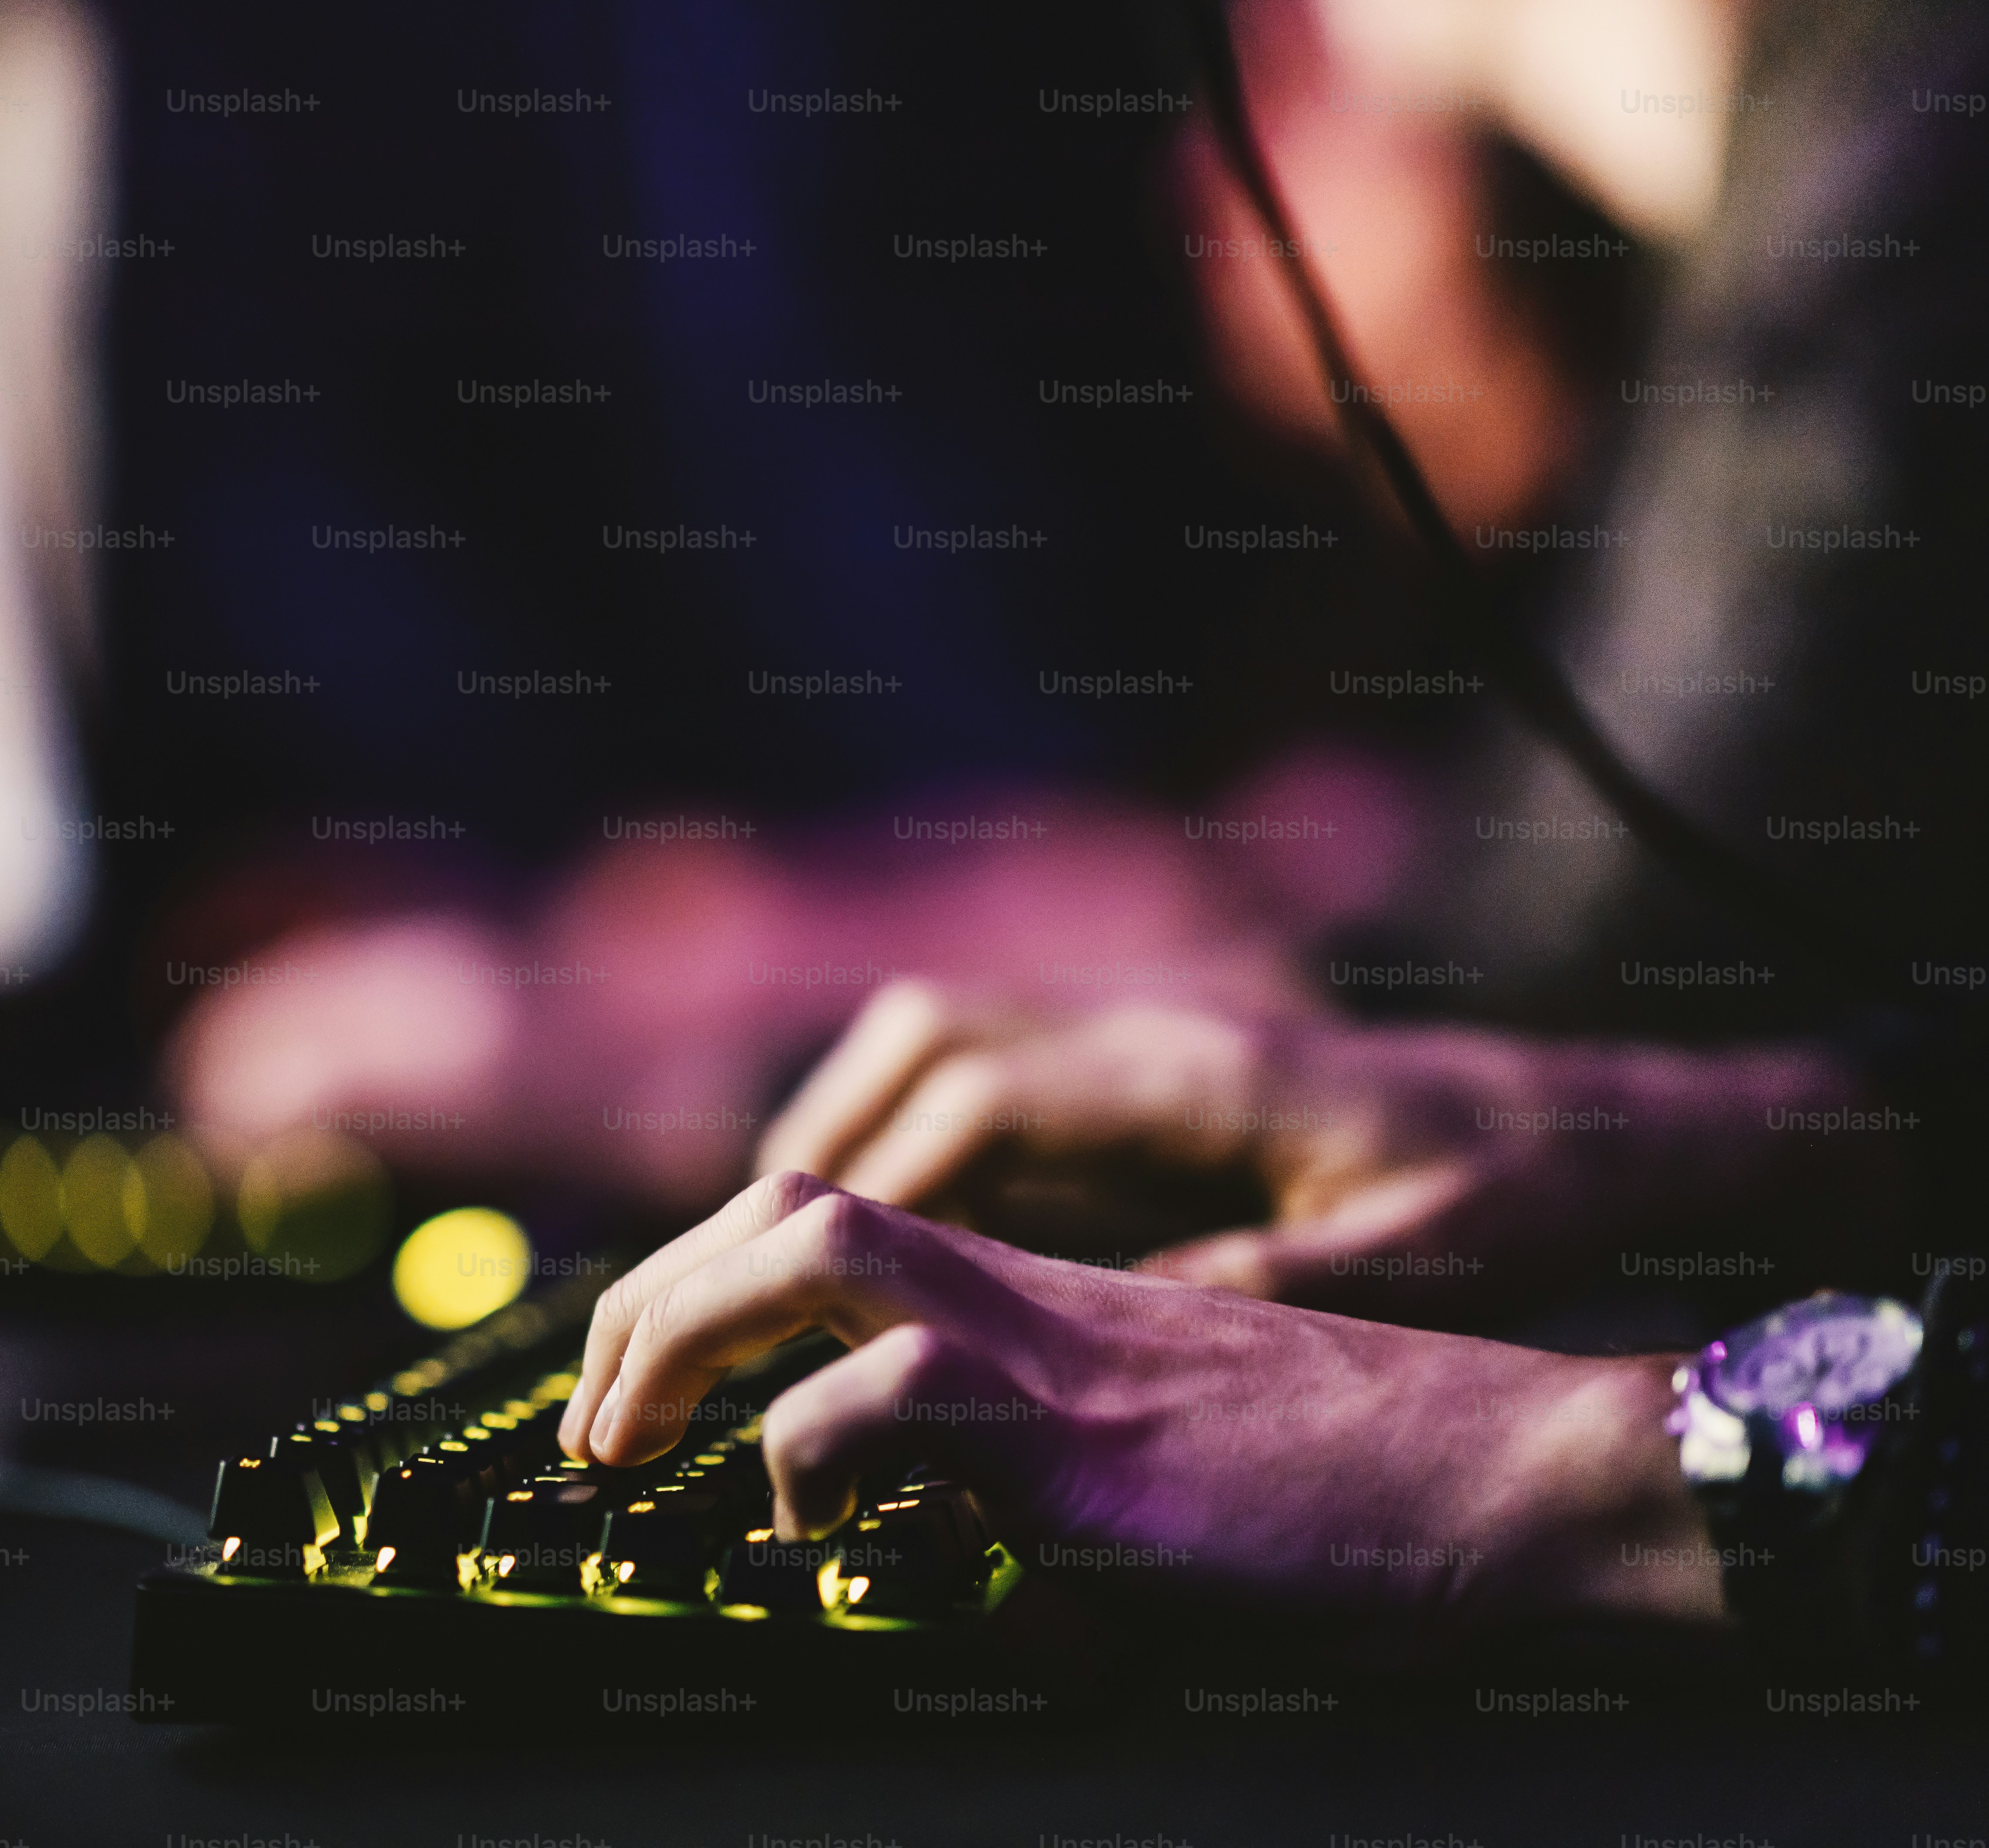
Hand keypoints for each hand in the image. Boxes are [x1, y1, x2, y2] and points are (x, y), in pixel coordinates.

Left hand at [560, 1173, 1721, 1659]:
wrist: (1505, 1471)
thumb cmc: (1356, 1491)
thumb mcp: (1159, 1474)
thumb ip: (1040, 1481)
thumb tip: (940, 1552)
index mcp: (1040, 1294)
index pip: (829, 1221)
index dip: (704, 1282)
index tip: (637, 1381)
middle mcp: (1026, 1289)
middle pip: (783, 1205)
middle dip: (645, 1300)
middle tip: (589, 1424)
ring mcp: (1050, 1344)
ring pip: (808, 1247)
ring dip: (679, 1333)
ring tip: (625, 1445)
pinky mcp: (1082, 1428)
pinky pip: (882, 1398)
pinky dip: (807, 1457)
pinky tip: (806, 1532)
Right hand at [757, 981, 1899, 1316]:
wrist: (1603, 1116)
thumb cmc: (1516, 1191)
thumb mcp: (1415, 1257)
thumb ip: (1268, 1282)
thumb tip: (1113, 1325)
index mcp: (1205, 1072)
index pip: (987, 1095)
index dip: (884, 1174)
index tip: (802, 1264)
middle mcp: (1159, 1029)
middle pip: (932, 1035)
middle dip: (825, 1129)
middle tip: (751, 1241)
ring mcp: (1155, 1033)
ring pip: (949, 1036)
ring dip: (857, 1120)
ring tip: (786, 1231)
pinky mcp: (1160, 1063)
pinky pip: (1000, 1070)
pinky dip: (922, 1128)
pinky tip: (899, 1222)